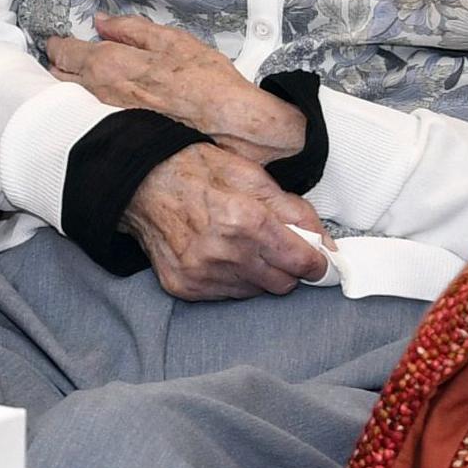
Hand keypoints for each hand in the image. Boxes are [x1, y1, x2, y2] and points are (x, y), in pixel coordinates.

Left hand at [47, 15, 307, 160]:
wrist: (232, 129)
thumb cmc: (207, 82)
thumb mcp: (174, 42)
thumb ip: (131, 30)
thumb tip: (100, 22)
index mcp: (108, 64)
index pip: (62, 51)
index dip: (59, 45)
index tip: (63, 44)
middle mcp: (98, 95)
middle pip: (56, 78)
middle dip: (58, 67)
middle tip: (71, 62)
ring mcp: (103, 122)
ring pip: (67, 102)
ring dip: (68, 91)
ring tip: (83, 85)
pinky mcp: (114, 142)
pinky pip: (85, 123)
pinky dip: (83, 114)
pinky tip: (98, 112)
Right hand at [123, 146, 333, 299]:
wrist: (139, 183)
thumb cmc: (197, 171)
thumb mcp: (253, 175)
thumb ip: (296, 211)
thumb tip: (327, 245)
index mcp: (246, 220)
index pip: (302, 262)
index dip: (317, 262)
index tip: (320, 260)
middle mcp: (224, 254)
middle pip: (283, 284)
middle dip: (288, 267)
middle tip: (276, 245)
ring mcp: (202, 274)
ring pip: (257, 292)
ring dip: (259, 273)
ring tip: (240, 245)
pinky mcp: (185, 287)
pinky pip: (228, 295)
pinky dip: (233, 279)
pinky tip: (219, 255)